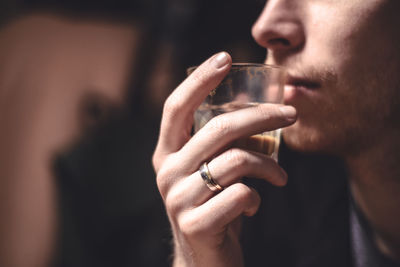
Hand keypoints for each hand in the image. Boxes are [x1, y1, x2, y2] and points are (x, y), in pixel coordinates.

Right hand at [153, 52, 296, 266]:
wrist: (203, 259)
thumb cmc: (213, 206)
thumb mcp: (210, 171)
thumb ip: (219, 144)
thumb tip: (254, 108)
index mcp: (167, 154)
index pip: (176, 107)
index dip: (199, 80)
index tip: (225, 58)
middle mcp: (166, 172)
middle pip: (217, 128)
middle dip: (261, 116)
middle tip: (290, 114)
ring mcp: (177, 199)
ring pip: (236, 161)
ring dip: (269, 166)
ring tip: (280, 177)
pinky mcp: (195, 224)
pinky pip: (241, 195)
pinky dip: (257, 198)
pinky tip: (254, 206)